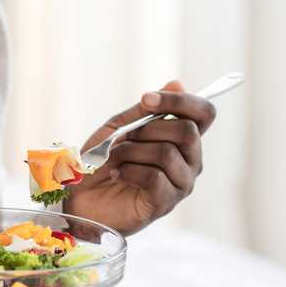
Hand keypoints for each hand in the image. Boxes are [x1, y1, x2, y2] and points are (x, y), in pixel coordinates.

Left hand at [64, 80, 215, 235]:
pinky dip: (129, 170)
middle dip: (148, 128)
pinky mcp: (166, 203)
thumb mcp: (119, 127)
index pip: (204, 113)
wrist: (81, 198)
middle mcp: (190, 161)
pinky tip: (116, 173)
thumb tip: (177, 83)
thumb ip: (146, 109)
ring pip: (166, 153)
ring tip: (113, 158)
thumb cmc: (102, 162)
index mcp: (183, 139)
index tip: (146, 99)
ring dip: (131, 151)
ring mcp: (181, 184)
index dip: (180, 101)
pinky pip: (155, 176)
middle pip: (188, 131)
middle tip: (123, 138)